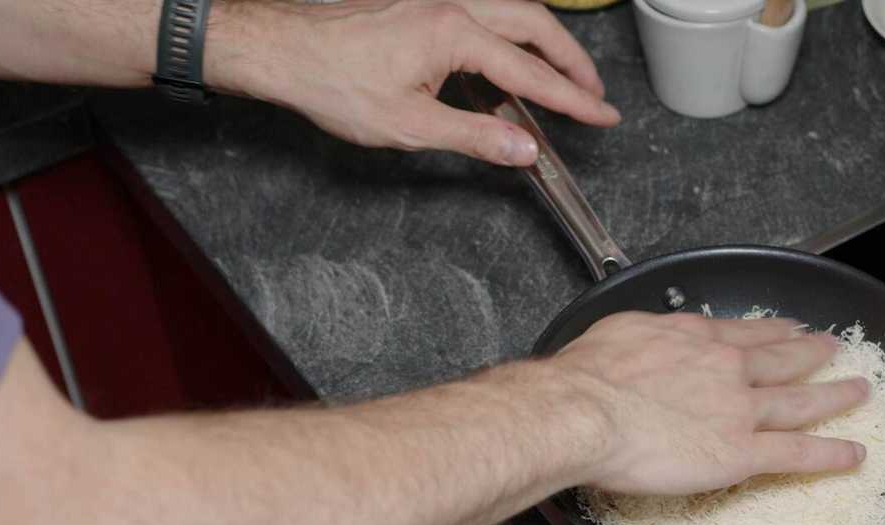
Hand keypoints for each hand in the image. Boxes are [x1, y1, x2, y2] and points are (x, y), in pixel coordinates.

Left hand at [210, 0, 619, 165]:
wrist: (280, 50)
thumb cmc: (333, 83)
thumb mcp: (411, 125)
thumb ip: (477, 136)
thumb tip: (526, 149)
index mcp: (455, 33)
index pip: (532, 71)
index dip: (573, 99)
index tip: (604, 115)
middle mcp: (451, 5)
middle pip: (534, 24)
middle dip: (571, 60)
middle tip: (595, 92)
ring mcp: (434, 0)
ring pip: (511, 10)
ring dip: (544, 40)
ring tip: (563, 74)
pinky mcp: (418, 4)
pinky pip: (482, 10)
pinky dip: (511, 32)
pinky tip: (509, 56)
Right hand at [549, 312, 870, 495]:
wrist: (584, 412)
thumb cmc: (587, 378)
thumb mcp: (618, 334)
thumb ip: (643, 339)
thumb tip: (642, 347)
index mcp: (695, 338)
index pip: (746, 332)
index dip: (774, 330)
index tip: (791, 328)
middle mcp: (728, 368)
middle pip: (783, 359)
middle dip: (813, 353)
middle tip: (835, 349)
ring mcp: (740, 410)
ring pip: (801, 402)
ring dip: (835, 396)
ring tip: (858, 393)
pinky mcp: (742, 452)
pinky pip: (797, 453)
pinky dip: (830, 454)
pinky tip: (852, 455)